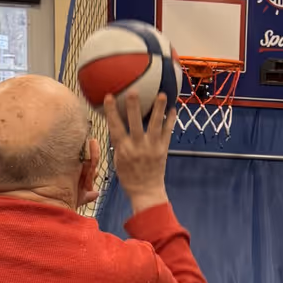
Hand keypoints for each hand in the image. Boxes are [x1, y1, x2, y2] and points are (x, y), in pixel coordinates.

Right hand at [104, 92, 175, 214]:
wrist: (146, 191)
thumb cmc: (129, 177)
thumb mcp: (117, 160)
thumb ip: (118, 143)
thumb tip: (116, 126)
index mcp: (123, 149)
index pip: (115, 127)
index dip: (111, 111)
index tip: (109, 96)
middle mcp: (137, 146)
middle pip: (135, 123)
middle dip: (133, 107)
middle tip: (133, 91)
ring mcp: (152, 147)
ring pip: (155, 125)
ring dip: (159, 109)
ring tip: (162, 95)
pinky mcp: (163, 150)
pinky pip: (168, 132)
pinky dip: (171, 120)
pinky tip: (174, 109)